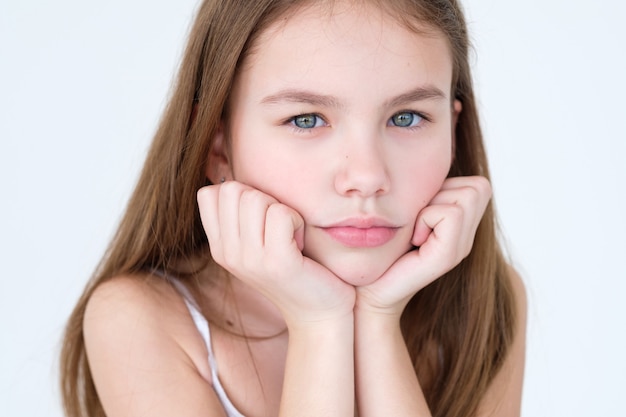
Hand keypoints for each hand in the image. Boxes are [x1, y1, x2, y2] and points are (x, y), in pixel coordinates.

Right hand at [197, 181, 355, 326]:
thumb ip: (242, 213)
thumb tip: (229, 170)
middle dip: (263, 198)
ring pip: (257, 199)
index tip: (262, 219)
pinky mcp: (276, 263)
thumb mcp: (259, 241)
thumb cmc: (296, 268)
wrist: (319, 313)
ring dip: (283, 210)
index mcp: (220, 246)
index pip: (209, 193)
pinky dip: (297, 221)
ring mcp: (249, 260)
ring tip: (291, 236)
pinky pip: (281, 214)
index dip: (241, 194)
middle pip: (233, 190)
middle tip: (280, 227)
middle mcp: (227, 254)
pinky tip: (301, 243)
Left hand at [356, 176, 491, 315]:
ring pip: (466, 196)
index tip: (419, 212)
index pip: (477, 184)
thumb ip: (424, 192)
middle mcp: (466, 238)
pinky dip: (427, 218)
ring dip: (432, 206)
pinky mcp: (447, 257)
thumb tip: (427, 160)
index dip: (446, 188)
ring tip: (415, 230)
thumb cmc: (379, 249)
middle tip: (417, 220)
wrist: (366, 291)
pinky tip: (413, 240)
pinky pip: (450, 213)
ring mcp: (461, 248)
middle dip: (442, 194)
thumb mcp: (406, 212)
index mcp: (460, 226)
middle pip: (477, 187)